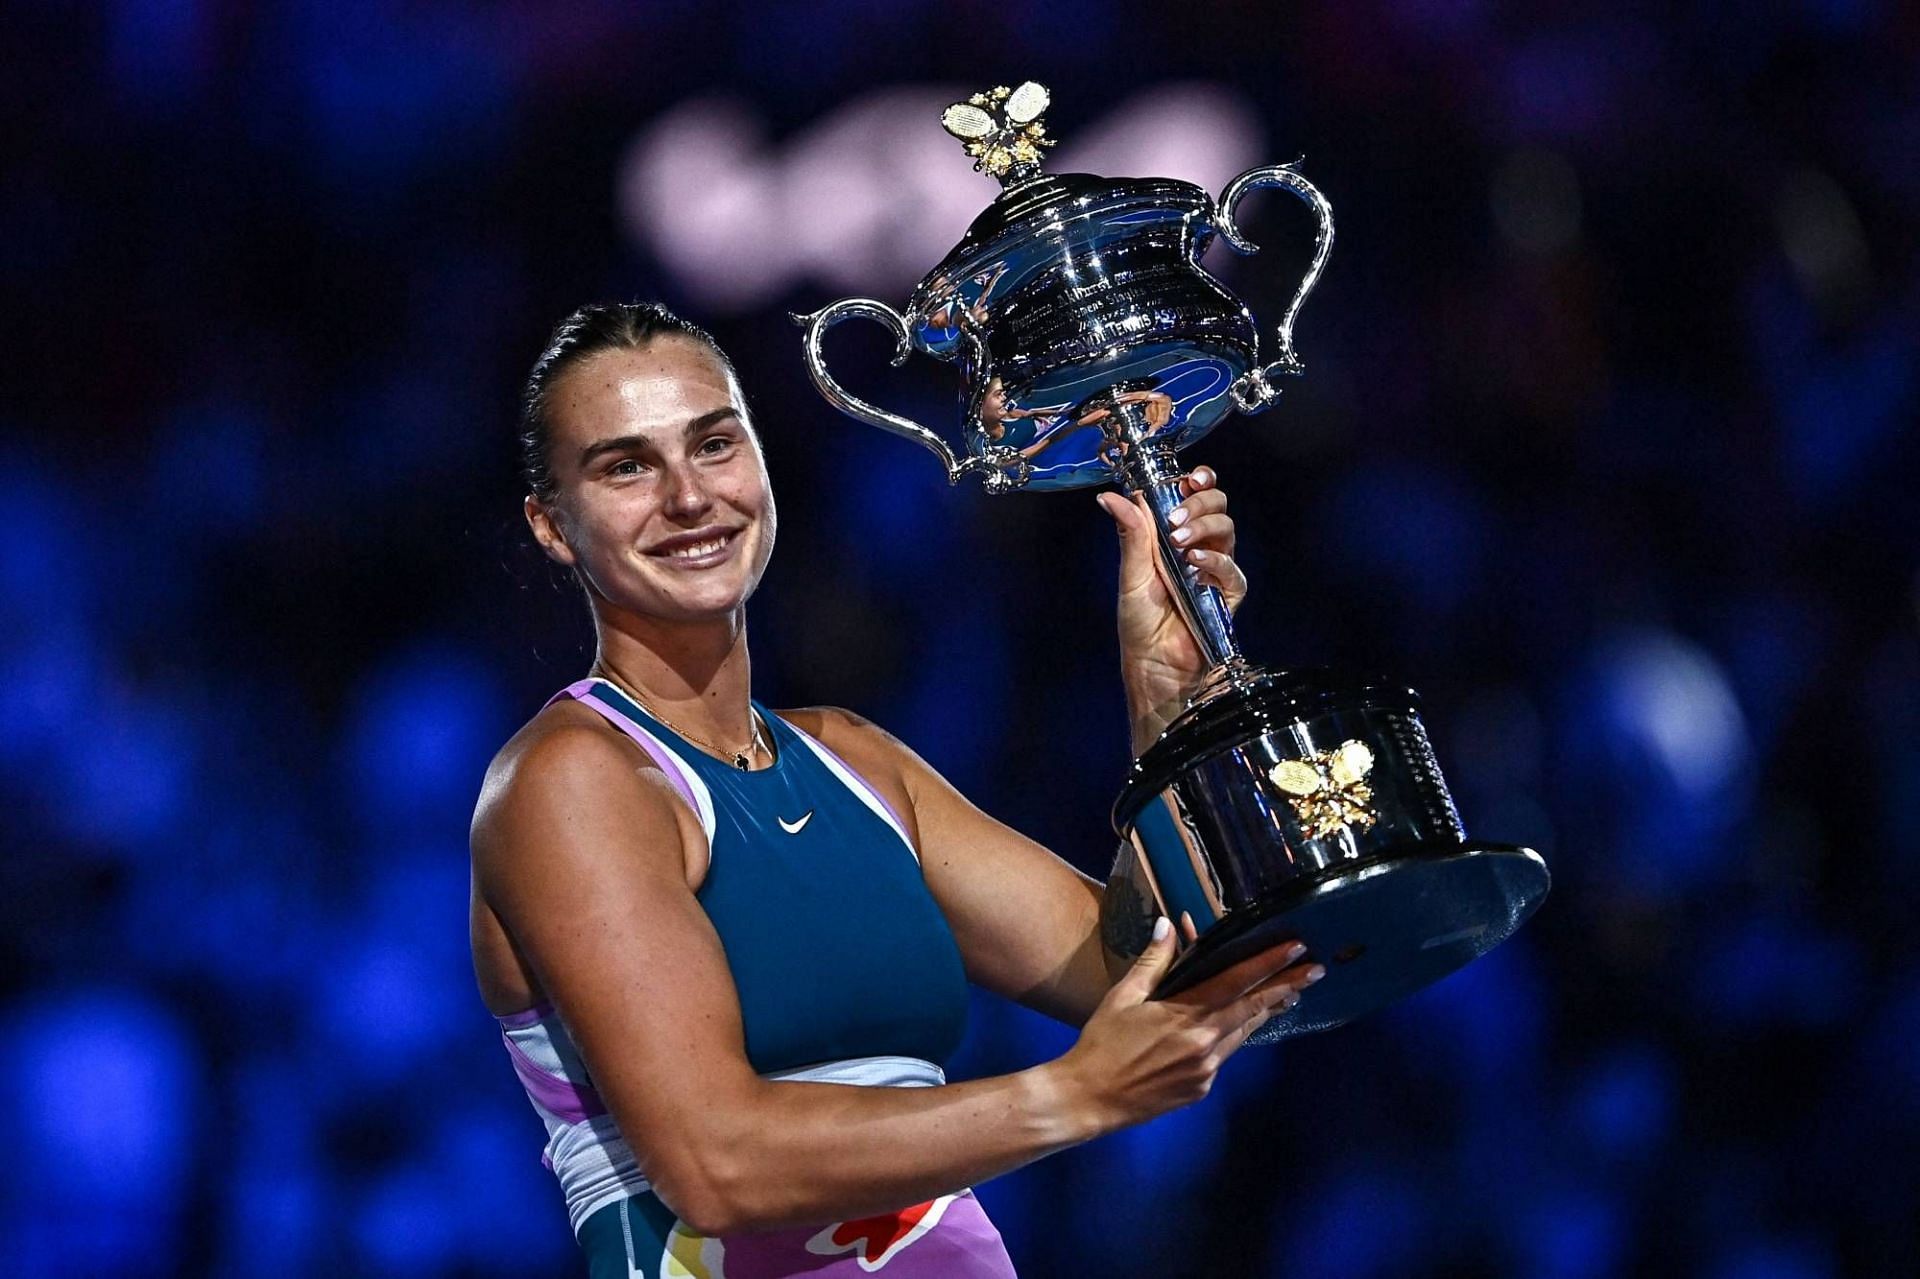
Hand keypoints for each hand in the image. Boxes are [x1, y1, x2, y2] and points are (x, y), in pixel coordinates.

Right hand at [1049, 916, 1322, 1133]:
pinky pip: (1225, 1055)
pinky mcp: (1202, 1088)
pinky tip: (1236, 1025)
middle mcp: (1205, 1043)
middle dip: (1287, 987)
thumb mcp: (1123, 996)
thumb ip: (1154, 961)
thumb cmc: (1102, 1042)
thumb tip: (1171, 924)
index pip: (1238, 982)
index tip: (1296, 948)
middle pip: (1254, 1009)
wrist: (1089, 1098)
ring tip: (1288, 994)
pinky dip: (1233, 1035)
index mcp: (1186, 1015)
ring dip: (1266, 1011)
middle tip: (1316, 970)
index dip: (1269, 964)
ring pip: (1243, 1033)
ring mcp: (1207, 1070)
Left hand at [1095, 467, 1247, 751]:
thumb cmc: (1139, 623)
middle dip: (1200, 503)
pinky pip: (1232, 569)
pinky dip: (1215, 561)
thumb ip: (1131, 533)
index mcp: (1172, 535)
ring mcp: (1215, 569)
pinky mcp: (1228, 594)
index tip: (1192, 477)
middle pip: (1216, 505)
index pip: (1195, 495)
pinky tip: (1195, 563)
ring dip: (1204, 527)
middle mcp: (1198, 546)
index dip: (1199, 481)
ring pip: (1227, 529)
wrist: (1154, 664)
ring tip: (1180, 542)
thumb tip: (1110, 495)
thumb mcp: (1131, 573)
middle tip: (1176, 517)